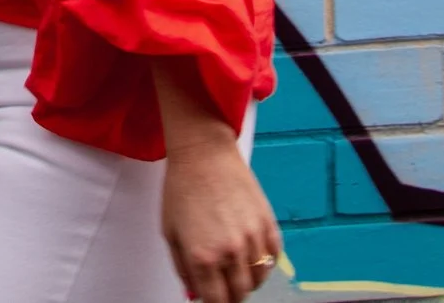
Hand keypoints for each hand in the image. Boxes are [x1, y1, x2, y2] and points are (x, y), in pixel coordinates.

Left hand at [160, 133, 281, 302]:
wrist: (204, 154)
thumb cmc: (182, 188)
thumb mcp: (170, 233)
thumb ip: (183, 268)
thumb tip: (195, 292)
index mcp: (202, 256)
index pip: (216, 301)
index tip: (214, 299)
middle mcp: (230, 251)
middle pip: (240, 294)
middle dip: (231, 295)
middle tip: (223, 287)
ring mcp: (252, 238)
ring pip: (259, 279)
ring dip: (248, 280)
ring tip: (236, 270)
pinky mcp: (268, 224)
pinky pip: (273, 258)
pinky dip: (265, 263)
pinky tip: (251, 255)